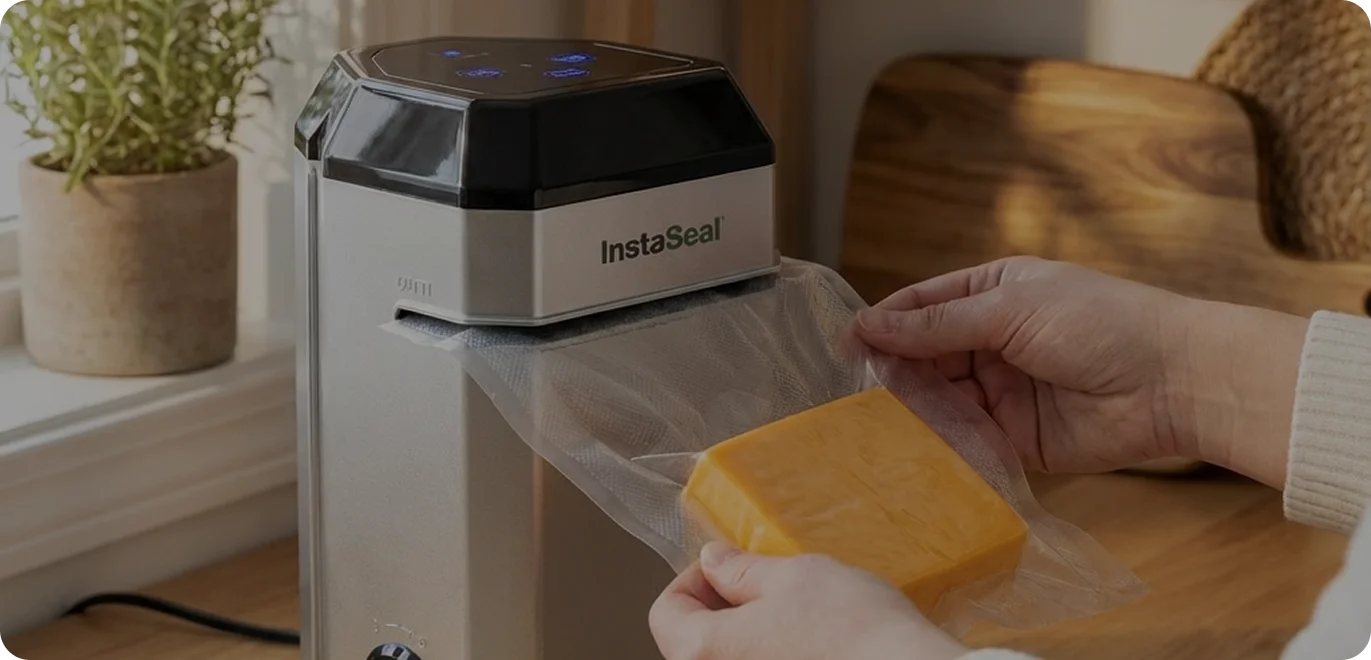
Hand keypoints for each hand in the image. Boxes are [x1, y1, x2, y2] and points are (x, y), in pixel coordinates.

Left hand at [649, 542, 966, 659]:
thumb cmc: (855, 631)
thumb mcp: (792, 576)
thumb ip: (742, 570)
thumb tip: (715, 562)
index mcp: (703, 654)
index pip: (665, 614)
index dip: (693, 579)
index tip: (728, 565)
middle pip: (694, 642)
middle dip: (723, 606)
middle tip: (763, 583)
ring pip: (732, 658)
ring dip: (751, 632)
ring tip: (794, 612)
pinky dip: (775, 653)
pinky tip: (812, 641)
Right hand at [853, 256, 1307, 485]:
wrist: (1175, 382)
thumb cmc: (1100, 323)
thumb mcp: (1011, 309)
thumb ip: (938, 324)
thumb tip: (868, 327)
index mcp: (992, 294)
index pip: (922, 307)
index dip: (884, 325)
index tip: (848, 347)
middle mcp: (991, 342)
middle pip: (924, 358)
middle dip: (894, 373)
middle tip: (859, 394)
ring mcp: (1001, 392)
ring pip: (939, 402)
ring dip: (912, 413)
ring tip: (878, 425)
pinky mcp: (1014, 440)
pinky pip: (966, 442)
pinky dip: (941, 447)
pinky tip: (913, 453)